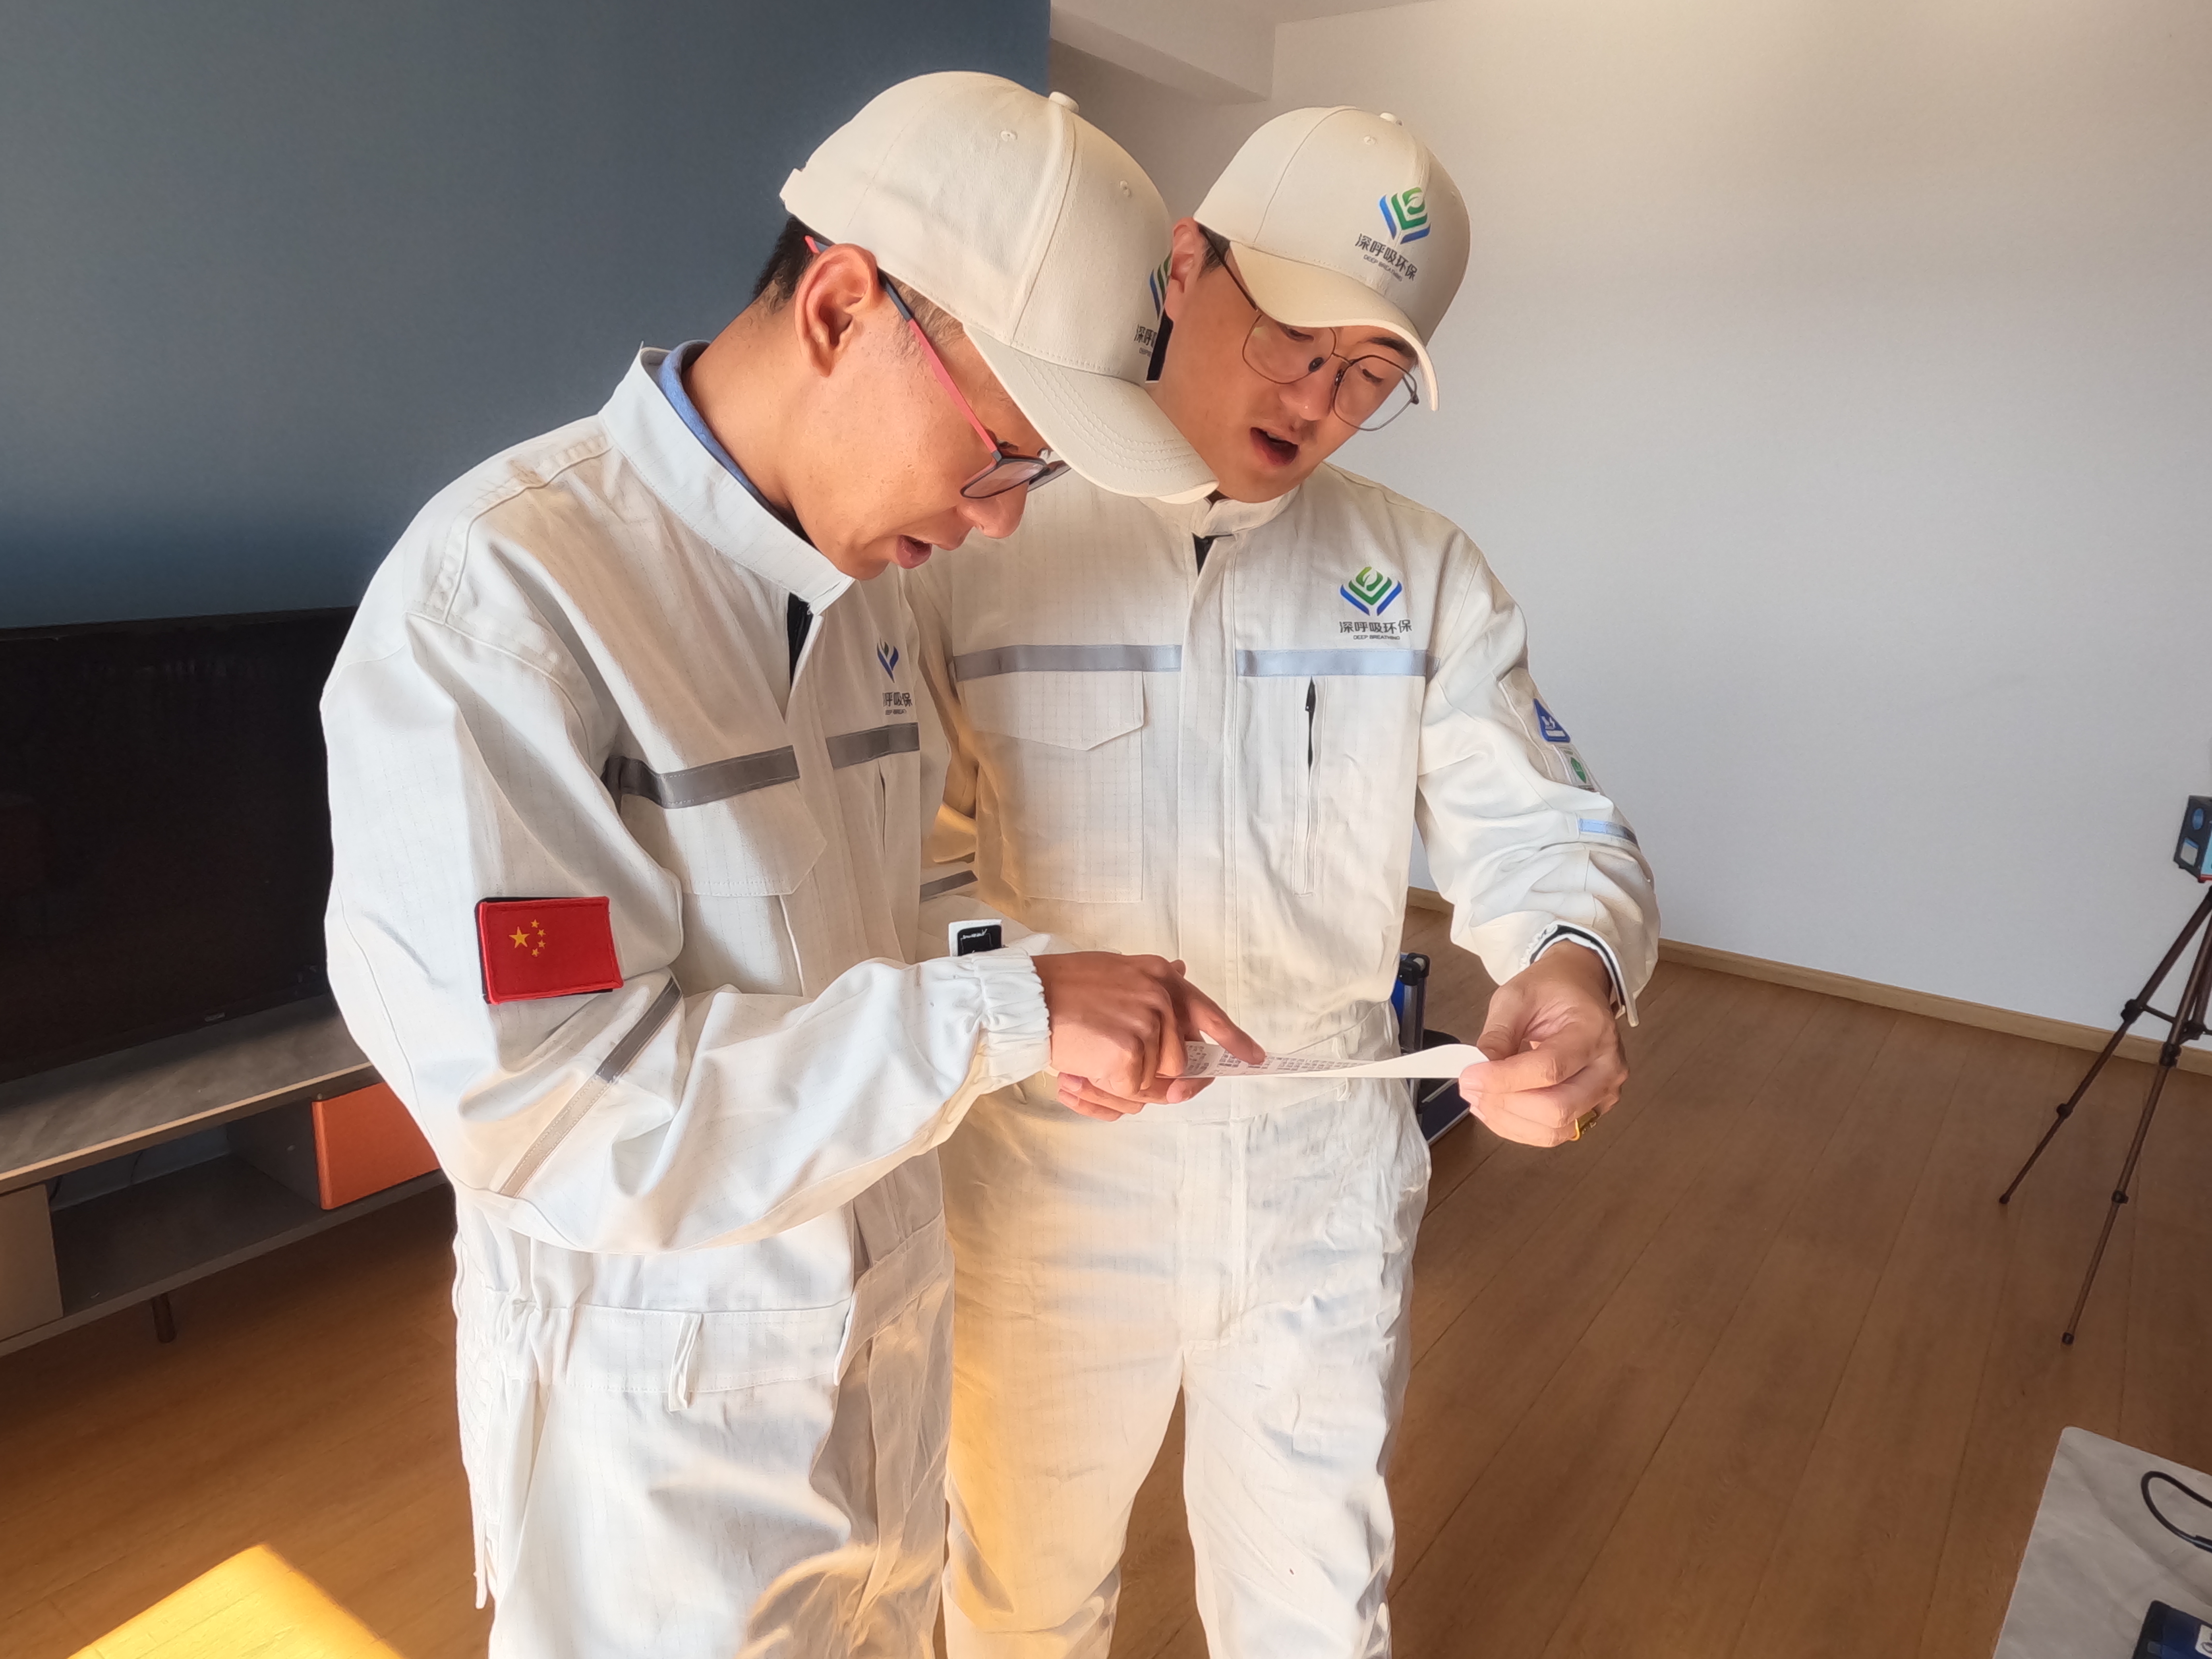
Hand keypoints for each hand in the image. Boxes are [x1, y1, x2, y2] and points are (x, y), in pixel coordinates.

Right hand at [1033, 954, 1262, 1121]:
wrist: (1027, 998)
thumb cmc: (1064, 985)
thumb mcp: (1118, 970)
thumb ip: (1151, 980)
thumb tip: (1184, 970)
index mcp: (1161, 977)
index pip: (1208, 1013)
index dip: (1233, 1040)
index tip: (1253, 1058)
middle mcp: (1161, 999)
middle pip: (1177, 1063)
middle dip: (1150, 1077)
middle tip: (1109, 1068)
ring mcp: (1147, 1028)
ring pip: (1153, 1083)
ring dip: (1122, 1086)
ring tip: (1086, 1067)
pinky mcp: (1128, 1057)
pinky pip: (1129, 1093)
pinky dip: (1104, 1092)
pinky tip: (1079, 1074)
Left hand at [1457, 942, 1626, 1147]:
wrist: (1580, 989)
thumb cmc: (1551, 989)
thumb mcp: (1515, 997)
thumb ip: (1497, 1034)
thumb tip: (1478, 1071)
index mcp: (1594, 1030)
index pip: (1549, 1068)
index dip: (1504, 1079)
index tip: (1468, 1076)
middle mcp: (1608, 1067)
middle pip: (1557, 1108)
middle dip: (1505, 1104)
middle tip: (1470, 1089)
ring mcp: (1605, 1093)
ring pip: (1556, 1129)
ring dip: (1510, 1121)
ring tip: (1479, 1100)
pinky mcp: (1594, 1109)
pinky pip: (1555, 1132)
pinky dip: (1520, 1128)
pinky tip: (1497, 1109)